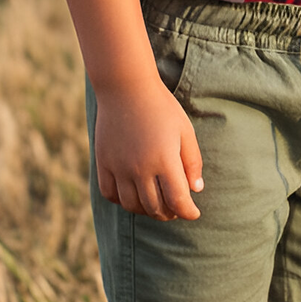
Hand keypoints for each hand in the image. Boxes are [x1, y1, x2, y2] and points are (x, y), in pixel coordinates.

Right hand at [94, 78, 203, 219]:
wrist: (126, 88)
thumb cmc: (161, 108)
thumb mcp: (186, 132)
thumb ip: (192, 162)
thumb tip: (196, 189)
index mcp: (164, 160)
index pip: (178, 201)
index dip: (188, 212)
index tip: (194, 213)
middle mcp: (140, 168)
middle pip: (155, 207)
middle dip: (170, 214)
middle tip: (176, 210)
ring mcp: (119, 167)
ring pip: (132, 205)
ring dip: (147, 211)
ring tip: (157, 205)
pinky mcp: (103, 162)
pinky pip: (110, 193)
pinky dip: (123, 201)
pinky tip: (133, 196)